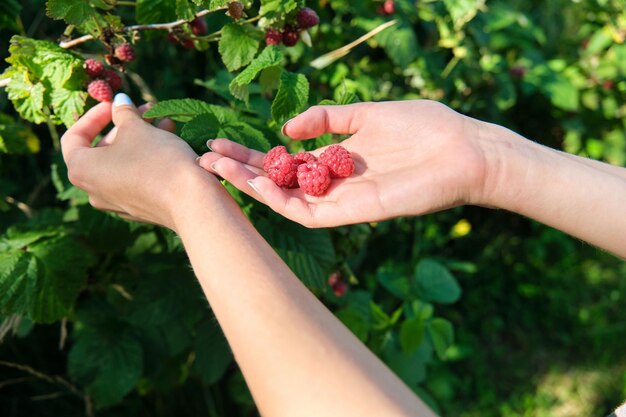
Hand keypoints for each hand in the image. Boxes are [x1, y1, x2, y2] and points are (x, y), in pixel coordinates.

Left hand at [61, 95, 219, 229]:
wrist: (191, 202)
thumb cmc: (156, 161)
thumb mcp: (137, 129)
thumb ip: (123, 112)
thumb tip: (119, 102)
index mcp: (81, 170)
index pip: (74, 137)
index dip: (94, 115)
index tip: (115, 104)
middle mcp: (94, 191)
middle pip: (102, 150)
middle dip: (125, 126)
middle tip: (146, 111)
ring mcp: (117, 203)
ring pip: (123, 163)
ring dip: (141, 140)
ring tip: (165, 123)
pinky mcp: (140, 209)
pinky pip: (137, 178)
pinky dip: (149, 159)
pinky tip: (170, 144)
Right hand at [198, 100, 493, 226]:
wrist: (464, 149)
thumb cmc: (424, 129)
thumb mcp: (367, 114)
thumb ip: (329, 118)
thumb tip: (288, 128)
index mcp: (336, 161)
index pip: (284, 161)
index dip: (252, 154)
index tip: (221, 143)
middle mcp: (333, 184)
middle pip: (277, 181)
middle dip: (240, 170)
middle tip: (204, 156)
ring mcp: (341, 201)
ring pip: (284, 200)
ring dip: (248, 185)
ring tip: (215, 167)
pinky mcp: (353, 214)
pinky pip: (306, 213)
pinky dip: (276, 200)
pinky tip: (250, 183)